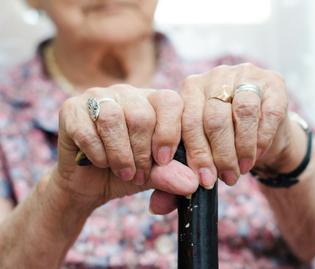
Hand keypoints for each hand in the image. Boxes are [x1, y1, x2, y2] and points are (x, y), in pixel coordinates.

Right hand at [55, 84, 197, 212]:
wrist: (89, 185)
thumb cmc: (129, 173)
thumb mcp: (155, 176)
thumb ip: (172, 175)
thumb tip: (192, 184)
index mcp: (154, 101)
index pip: (170, 101)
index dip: (169, 133)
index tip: (163, 161)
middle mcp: (128, 93)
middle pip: (142, 115)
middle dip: (142, 152)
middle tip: (139, 174)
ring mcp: (98, 96)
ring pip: (113, 118)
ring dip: (120, 154)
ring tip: (123, 172)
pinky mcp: (71, 108)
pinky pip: (87, 129)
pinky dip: (97, 154)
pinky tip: (100, 163)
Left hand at [180, 63, 293, 187]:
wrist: (264, 130)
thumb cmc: (225, 143)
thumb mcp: (201, 155)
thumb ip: (177, 175)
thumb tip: (157, 206)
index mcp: (191, 88)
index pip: (186, 118)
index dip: (193, 152)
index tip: (199, 179)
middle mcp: (216, 76)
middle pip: (214, 117)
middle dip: (218, 155)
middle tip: (222, 180)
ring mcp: (246, 75)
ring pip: (242, 111)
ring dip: (241, 148)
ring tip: (239, 171)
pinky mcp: (273, 83)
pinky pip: (268, 113)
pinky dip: (261, 139)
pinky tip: (256, 156)